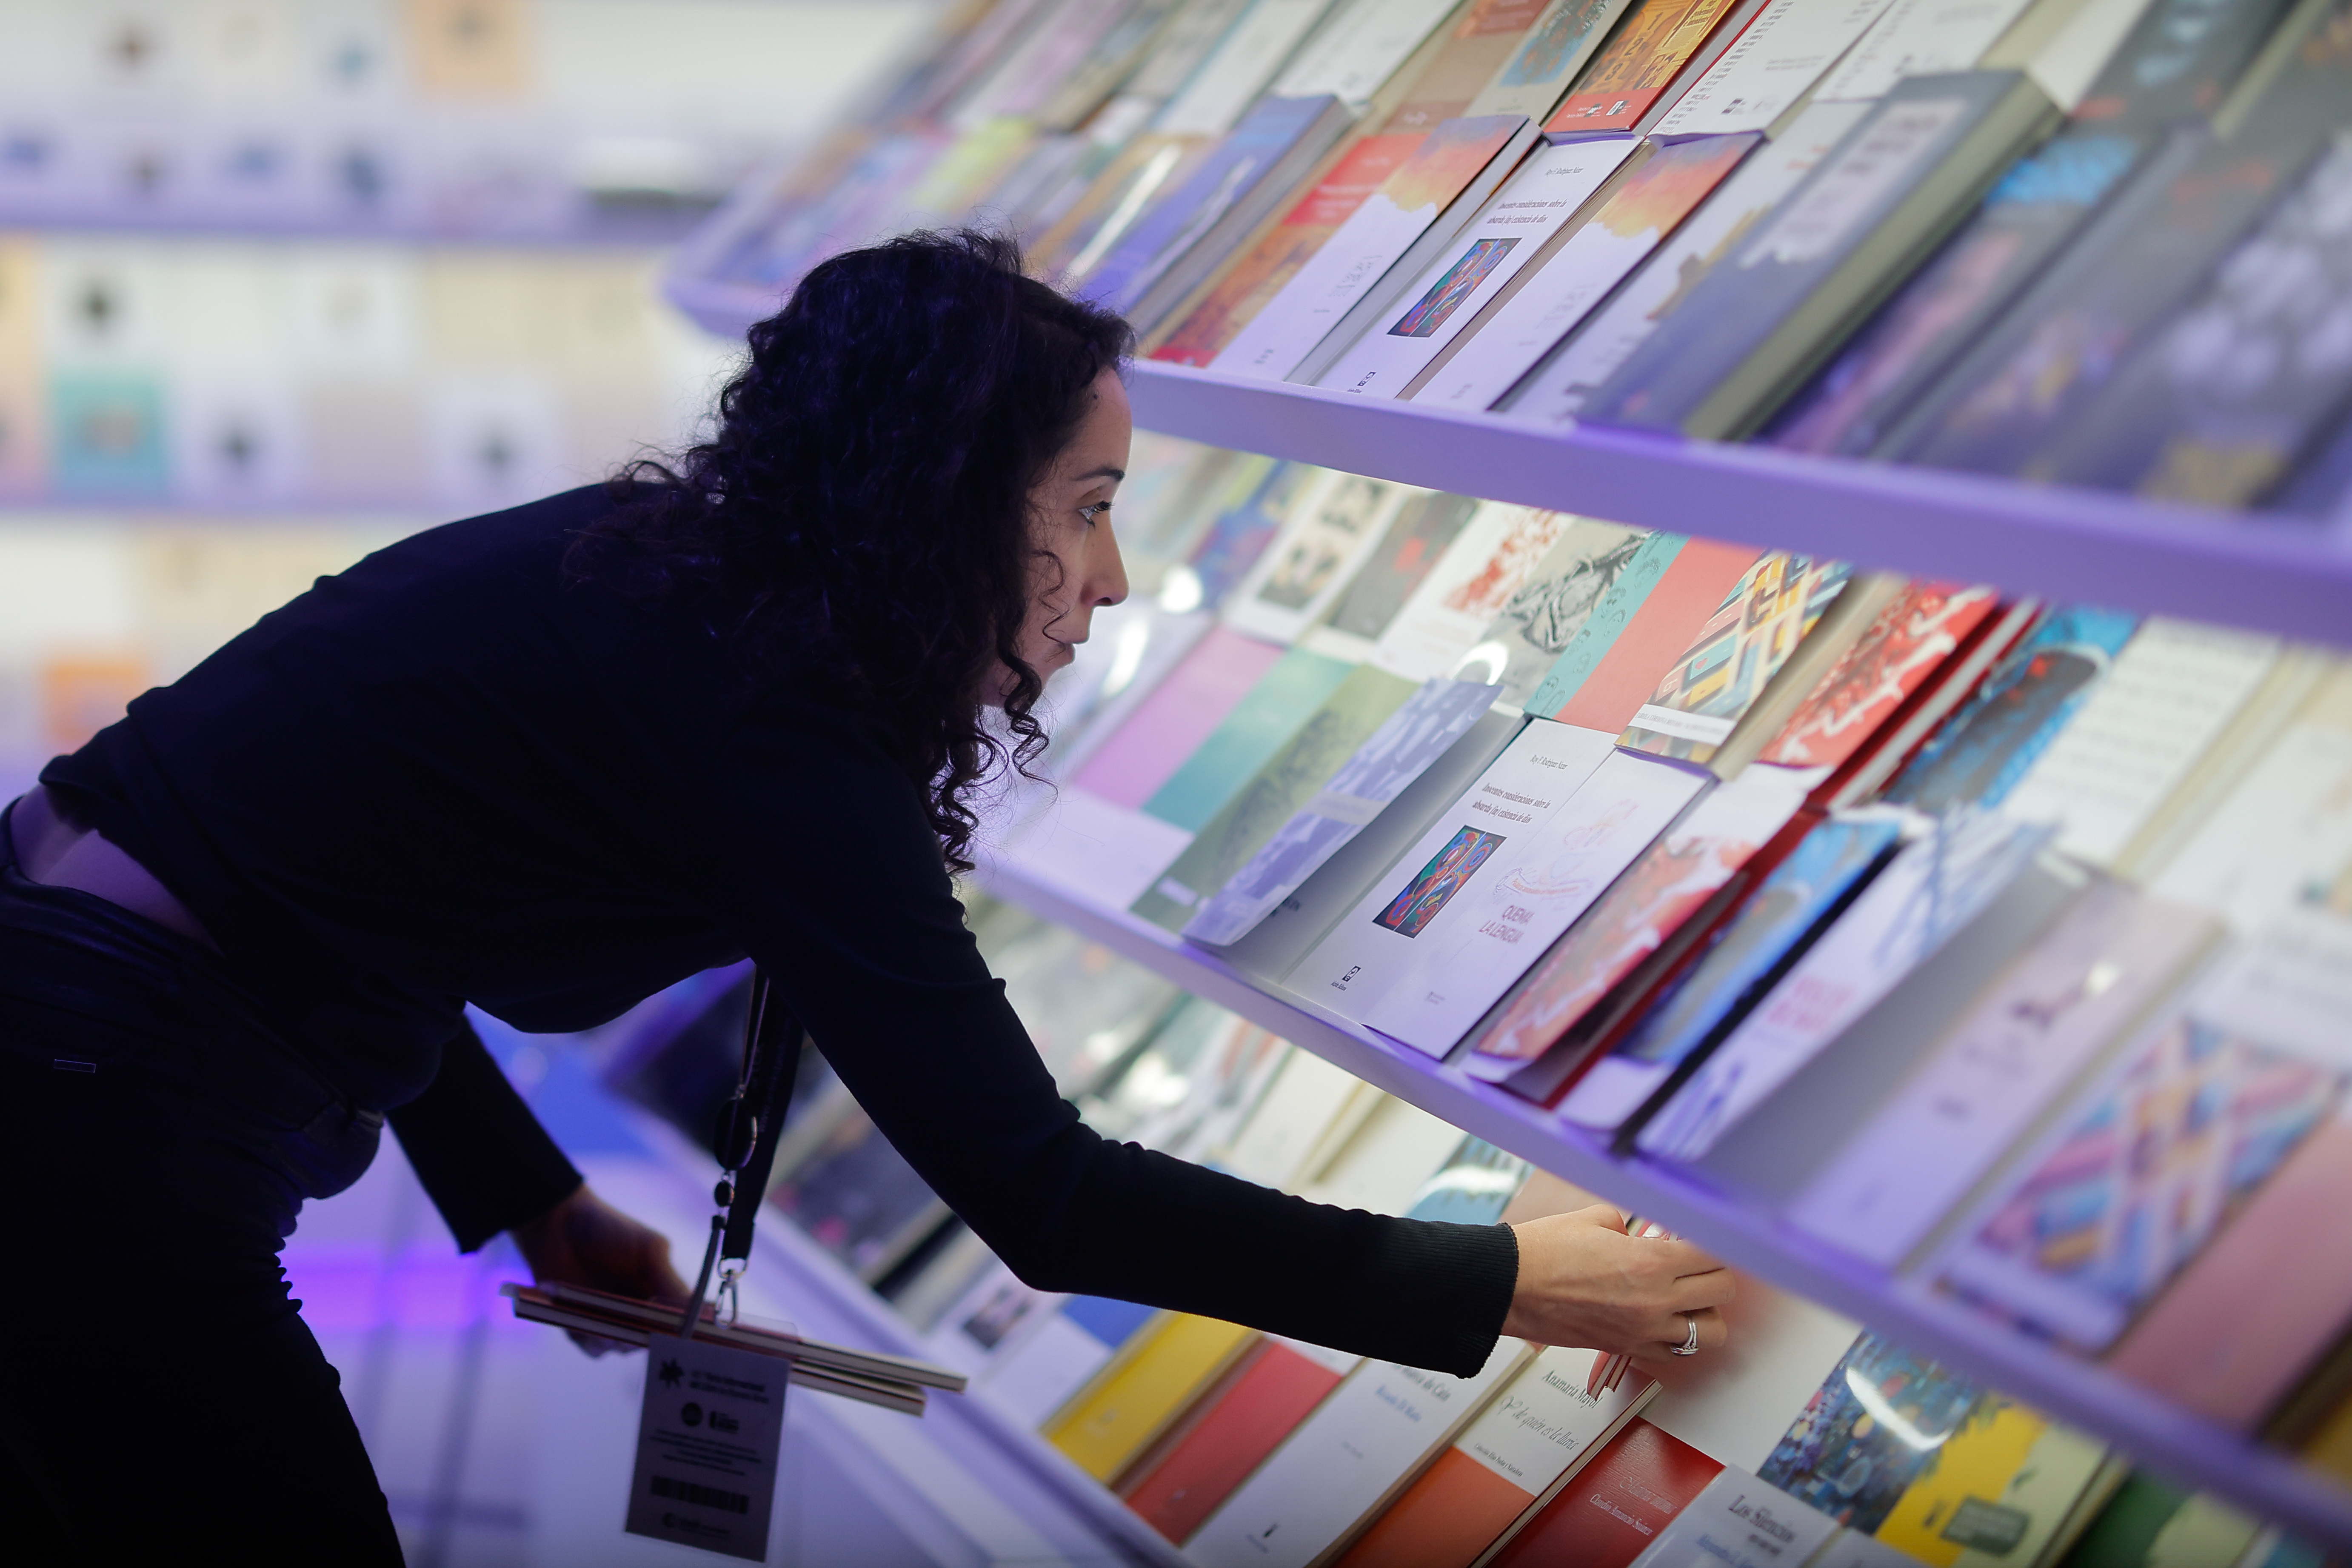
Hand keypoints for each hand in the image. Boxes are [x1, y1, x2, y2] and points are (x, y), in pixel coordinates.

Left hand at [510, 1184, 691, 1356]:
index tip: (678, 1336)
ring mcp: (613, 1318)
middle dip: (644, 1338)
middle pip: (652, 1340)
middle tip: (632, 1327)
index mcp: (662, 1291)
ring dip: (615, 1340)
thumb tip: (694, 1313)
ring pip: (622, 1347)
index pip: (682, 1321)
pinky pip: (594, 1349)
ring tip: (601, 1322)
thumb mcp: (649, 1249)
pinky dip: (591, 1342)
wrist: (558, 1226)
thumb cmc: (609, 1230)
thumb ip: (670, 1280)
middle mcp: (641, 1309)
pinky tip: (584, 1323)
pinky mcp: (585, 1325)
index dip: (683, 1332)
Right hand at [1501, 1204, 1734, 1367]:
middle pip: (1722, 1292)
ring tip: (1687, 1296)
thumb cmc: (1544, 1251)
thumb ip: (1634, 1227)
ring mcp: (1643, 1331)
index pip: (1715, 1254)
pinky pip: (1675, 1353)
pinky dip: (1678, 1338)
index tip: (1705, 1238)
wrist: (1510, 1286)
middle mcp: (1654, 1301)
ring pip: (1710, 1333)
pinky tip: (1663, 1319)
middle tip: (1698, 1263)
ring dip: (1704, 1312)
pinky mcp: (1627, 1349)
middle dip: (1714, 1272)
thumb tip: (1648, 1235)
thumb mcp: (1597, 1219)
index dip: (1712, 1242)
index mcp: (1650, 1263)